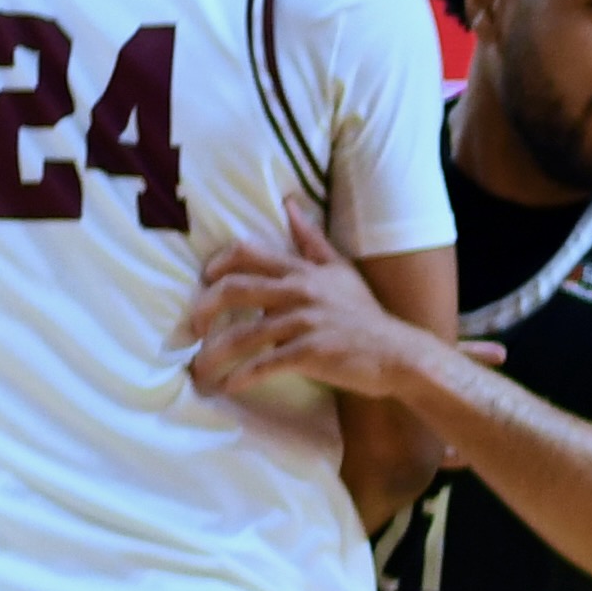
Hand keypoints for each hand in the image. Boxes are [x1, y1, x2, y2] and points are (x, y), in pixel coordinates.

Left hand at [183, 204, 471, 405]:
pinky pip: (266, 365)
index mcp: (302, 271)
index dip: (217, 265)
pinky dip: (242, 377)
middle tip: (191, 328)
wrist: (399, 354)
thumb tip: (290, 203)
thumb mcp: (340, 270)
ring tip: (199, 368)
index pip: (246, 254)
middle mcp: (299, 292)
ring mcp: (305, 323)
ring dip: (214, 354)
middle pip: (234, 290)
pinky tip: (228, 387)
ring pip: (244, 334)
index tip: (204, 283)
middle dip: (203, 309)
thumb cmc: (365, 314)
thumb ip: (310, 239)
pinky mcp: (311, 353)